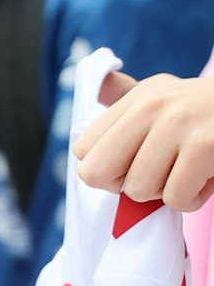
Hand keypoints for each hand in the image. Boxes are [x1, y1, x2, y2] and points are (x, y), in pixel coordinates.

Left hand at [75, 72, 213, 211]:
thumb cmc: (211, 118)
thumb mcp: (167, 99)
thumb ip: (129, 102)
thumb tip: (101, 86)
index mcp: (139, 97)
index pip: (83, 151)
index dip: (106, 171)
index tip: (135, 164)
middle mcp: (153, 104)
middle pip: (97, 174)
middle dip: (126, 186)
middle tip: (159, 174)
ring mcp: (180, 122)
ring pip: (138, 190)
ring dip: (167, 193)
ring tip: (190, 170)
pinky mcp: (206, 143)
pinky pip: (175, 198)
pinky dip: (193, 199)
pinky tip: (208, 177)